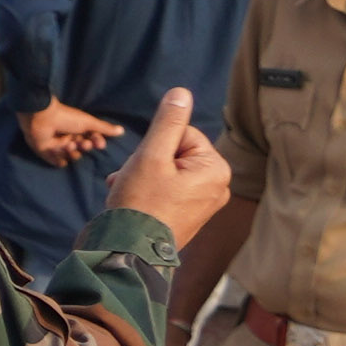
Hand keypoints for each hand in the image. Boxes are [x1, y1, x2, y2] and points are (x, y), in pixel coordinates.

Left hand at [21, 100, 123, 166]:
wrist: (42, 118)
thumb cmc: (66, 117)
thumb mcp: (88, 122)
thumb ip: (104, 128)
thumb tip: (121, 131)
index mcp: (78, 129)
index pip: (92, 139)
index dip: (97, 142)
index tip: (100, 143)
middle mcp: (69, 138)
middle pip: (82, 149)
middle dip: (85, 147)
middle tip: (83, 143)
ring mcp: (58, 146)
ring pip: (71, 156)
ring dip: (72, 151)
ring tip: (68, 144)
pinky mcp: (46, 152)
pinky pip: (57, 162)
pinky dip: (60, 159)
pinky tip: (60, 153)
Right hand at [96, 88, 234, 259]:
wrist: (127, 252)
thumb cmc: (139, 203)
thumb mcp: (151, 155)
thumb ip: (168, 122)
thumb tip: (181, 93)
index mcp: (216, 169)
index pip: (182, 135)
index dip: (156, 146)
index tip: (143, 166)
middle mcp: (218, 187)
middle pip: (177, 154)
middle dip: (149, 162)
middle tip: (132, 180)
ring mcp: (205, 205)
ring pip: (171, 173)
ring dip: (145, 176)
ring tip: (129, 193)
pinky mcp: (191, 218)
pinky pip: (171, 192)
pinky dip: (151, 193)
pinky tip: (135, 204)